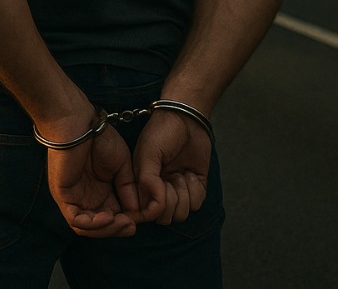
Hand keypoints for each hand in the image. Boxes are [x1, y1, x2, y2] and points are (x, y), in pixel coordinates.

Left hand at [46, 126, 139, 237]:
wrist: (81, 123)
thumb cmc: (101, 138)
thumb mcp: (122, 166)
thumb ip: (128, 188)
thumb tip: (136, 211)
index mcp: (100, 191)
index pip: (112, 217)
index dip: (125, 222)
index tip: (139, 220)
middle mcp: (86, 197)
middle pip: (100, 226)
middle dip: (117, 230)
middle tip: (132, 226)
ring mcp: (73, 197)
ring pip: (87, 228)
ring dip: (107, 230)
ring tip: (123, 222)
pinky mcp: (62, 195)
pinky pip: (75, 220)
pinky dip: (93, 224)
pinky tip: (109, 217)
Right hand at [132, 110, 211, 224]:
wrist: (186, 118)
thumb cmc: (162, 133)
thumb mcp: (148, 154)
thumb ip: (146, 181)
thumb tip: (153, 207)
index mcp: (140, 184)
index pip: (143, 213)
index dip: (151, 211)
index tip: (158, 196)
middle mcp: (157, 191)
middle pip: (164, 218)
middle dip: (170, 201)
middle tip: (171, 179)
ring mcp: (177, 190)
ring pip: (182, 214)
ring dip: (184, 195)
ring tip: (181, 174)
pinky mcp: (195, 188)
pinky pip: (197, 204)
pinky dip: (196, 190)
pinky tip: (190, 174)